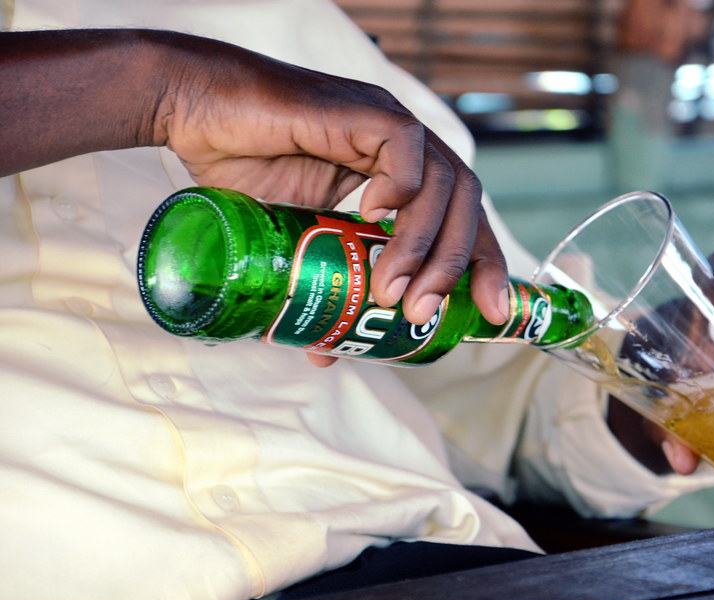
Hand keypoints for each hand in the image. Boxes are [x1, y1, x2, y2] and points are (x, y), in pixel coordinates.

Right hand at [153, 33, 507, 331]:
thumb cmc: (244, 170)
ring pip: (443, 184)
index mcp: (402, 180)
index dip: (483, 265)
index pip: (463, 221)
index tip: (491, 311)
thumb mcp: (294, 244)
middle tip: (424, 312)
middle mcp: (405, 153)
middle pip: (464, 207)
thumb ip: (318, 287)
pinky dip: (401, 185)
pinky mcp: (362, 109)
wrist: (197, 114)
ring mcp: (387, 126)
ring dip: (423, 244)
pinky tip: (373, 214)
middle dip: (456, 266)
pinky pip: (404, 144)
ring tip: (390, 288)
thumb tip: (325, 351)